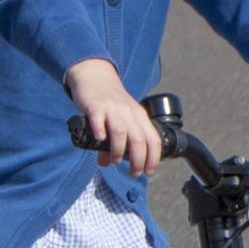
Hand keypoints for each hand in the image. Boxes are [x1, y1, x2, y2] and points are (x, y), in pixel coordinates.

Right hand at [65, 59, 160, 176]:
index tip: (149, 171)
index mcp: (139, 116)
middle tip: (134, 172)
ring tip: (115, 160)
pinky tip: (99, 139)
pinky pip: (99, 119)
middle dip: (138, 160)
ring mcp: (112, 108)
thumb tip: (107, 162)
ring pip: (121, 132)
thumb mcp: (117, 119)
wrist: (94, 75)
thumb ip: (116, 142)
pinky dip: (100, 131)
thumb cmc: (109, 101)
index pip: (153, 139)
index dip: (153, 158)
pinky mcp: (95, 105)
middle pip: (138, 139)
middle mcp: (128, 112)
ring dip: (119, 150)